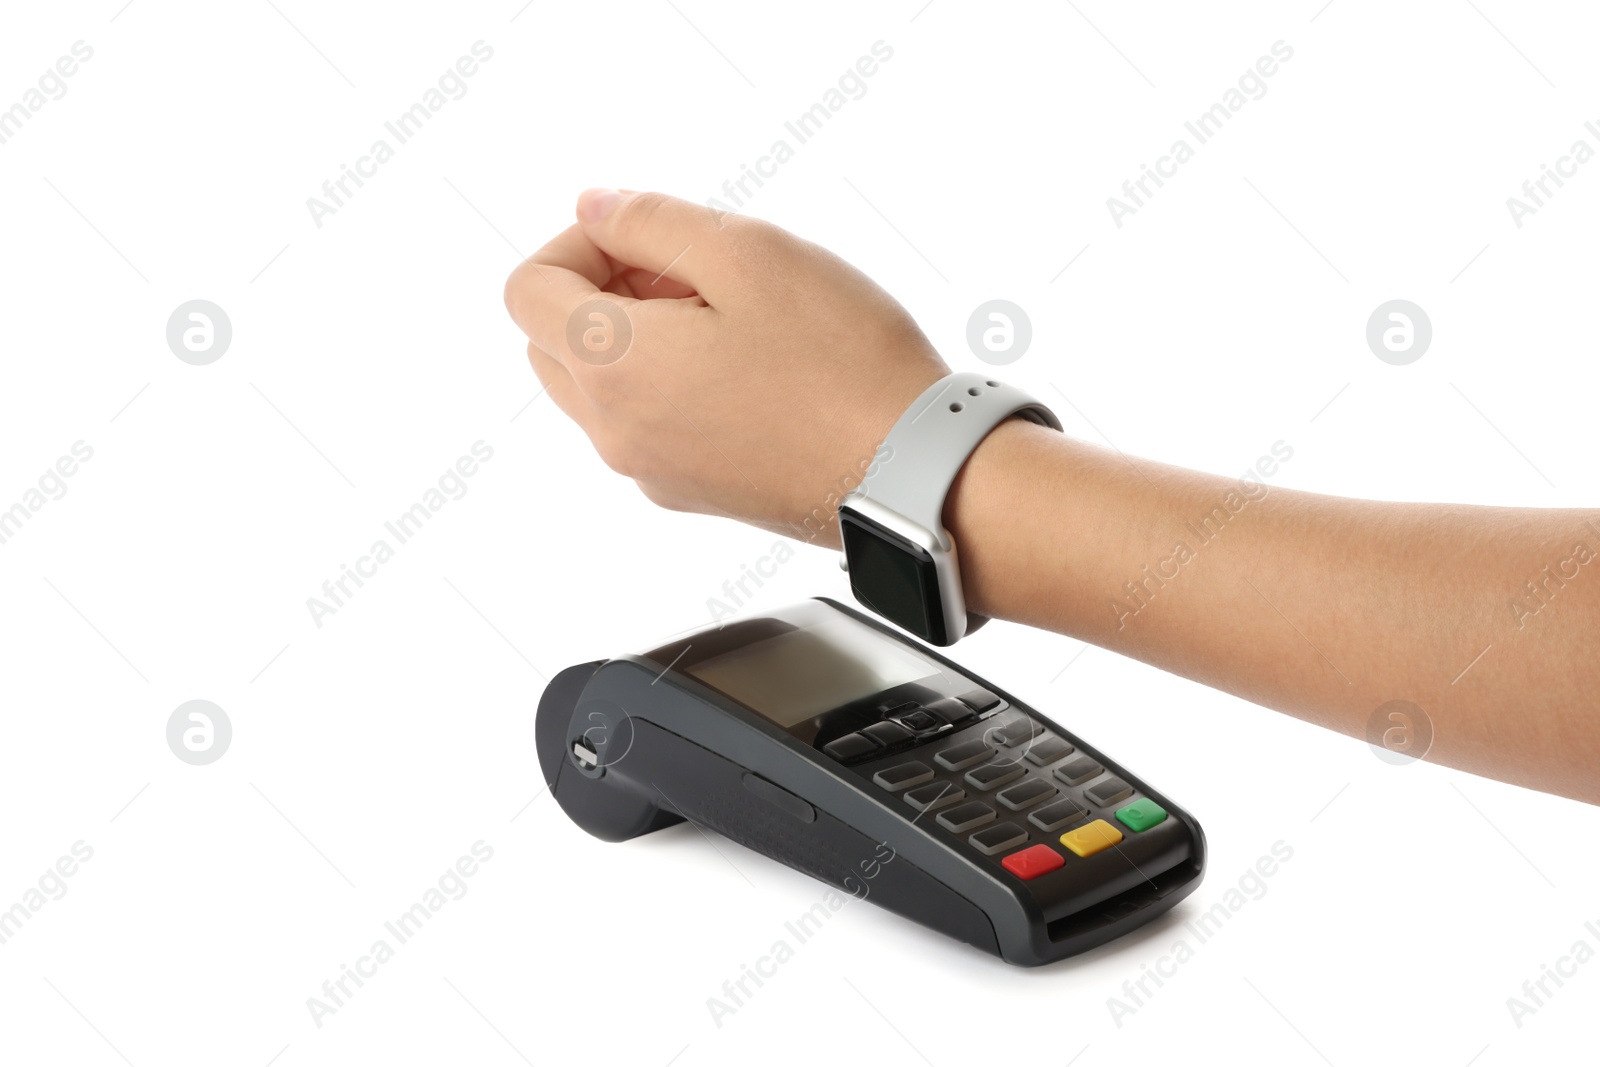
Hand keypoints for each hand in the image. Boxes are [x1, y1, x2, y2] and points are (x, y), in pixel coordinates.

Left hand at [503, 189, 948, 546]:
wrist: (910, 472)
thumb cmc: (842, 364)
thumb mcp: (748, 251)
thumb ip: (651, 220)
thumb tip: (594, 208)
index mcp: (612, 365)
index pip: (527, 289)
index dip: (576, 242)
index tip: (645, 237)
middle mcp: (613, 430)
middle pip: (551, 341)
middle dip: (601, 289)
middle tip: (688, 272)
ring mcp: (650, 471)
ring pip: (596, 387)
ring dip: (634, 336)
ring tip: (725, 316)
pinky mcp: (691, 492)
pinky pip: (644, 424)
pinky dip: (666, 382)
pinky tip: (746, 365)